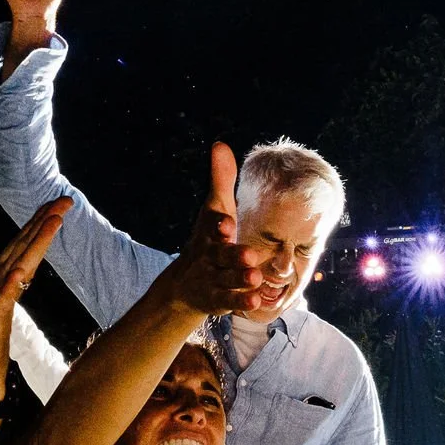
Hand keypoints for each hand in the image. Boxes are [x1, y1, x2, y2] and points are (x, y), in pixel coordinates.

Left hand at [0, 201, 69, 404]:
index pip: (15, 246)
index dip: (32, 224)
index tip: (50, 204)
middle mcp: (2, 287)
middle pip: (24, 249)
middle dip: (43, 224)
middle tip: (66, 200)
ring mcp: (1, 304)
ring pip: (20, 268)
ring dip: (36, 245)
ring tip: (54, 221)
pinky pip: (3, 302)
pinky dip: (10, 287)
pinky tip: (18, 272)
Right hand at [157, 143, 266, 316]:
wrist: (187, 283)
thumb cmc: (209, 238)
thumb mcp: (216, 209)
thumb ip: (221, 180)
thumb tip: (220, 144)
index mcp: (210, 233)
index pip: (213, 227)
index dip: (218, 226)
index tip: (226, 224)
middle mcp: (209, 256)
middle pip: (220, 255)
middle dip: (232, 256)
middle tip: (249, 255)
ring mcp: (213, 279)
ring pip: (226, 279)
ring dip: (239, 278)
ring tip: (256, 277)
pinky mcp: (217, 299)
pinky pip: (230, 300)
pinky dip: (241, 300)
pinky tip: (257, 299)